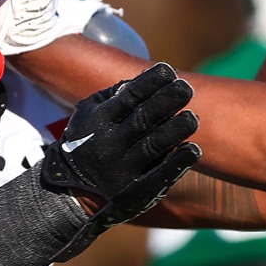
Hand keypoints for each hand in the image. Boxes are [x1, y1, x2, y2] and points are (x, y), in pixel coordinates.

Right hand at [40, 63, 201, 242]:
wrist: (71, 194)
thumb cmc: (88, 142)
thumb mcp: (88, 116)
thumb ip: (113, 95)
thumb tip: (144, 77)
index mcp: (98, 121)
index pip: (128, 97)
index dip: (150, 82)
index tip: (170, 70)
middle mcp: (109, 144)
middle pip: (143, 119)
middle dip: (167, 100)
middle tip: (186, 87)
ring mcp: (123, 169)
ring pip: (154, 146)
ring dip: (176, 129)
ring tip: (192, 118)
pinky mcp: (137, 191)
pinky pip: (161, 175)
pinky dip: (179, 162)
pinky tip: (193, 149)